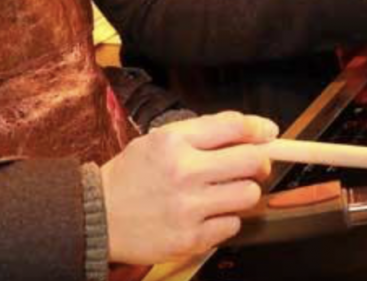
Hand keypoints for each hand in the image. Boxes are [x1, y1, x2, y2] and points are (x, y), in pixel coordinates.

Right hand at [102, 111, 276, 264]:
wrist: (98, 216)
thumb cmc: (132, 175)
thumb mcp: (160, 139)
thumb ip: (204, 132)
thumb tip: (254, 130)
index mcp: (174, 141)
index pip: (235, 126)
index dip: (260, 128)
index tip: (268, 133)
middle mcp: (184, 172)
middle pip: (251, 161)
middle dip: (260, 161)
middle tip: (253, 165)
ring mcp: (188, 208)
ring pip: (248, 195)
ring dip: (244, 192)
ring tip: (225, 191)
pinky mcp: (190, 239)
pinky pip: (232, 226)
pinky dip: (226, 219)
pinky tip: (208, 214)